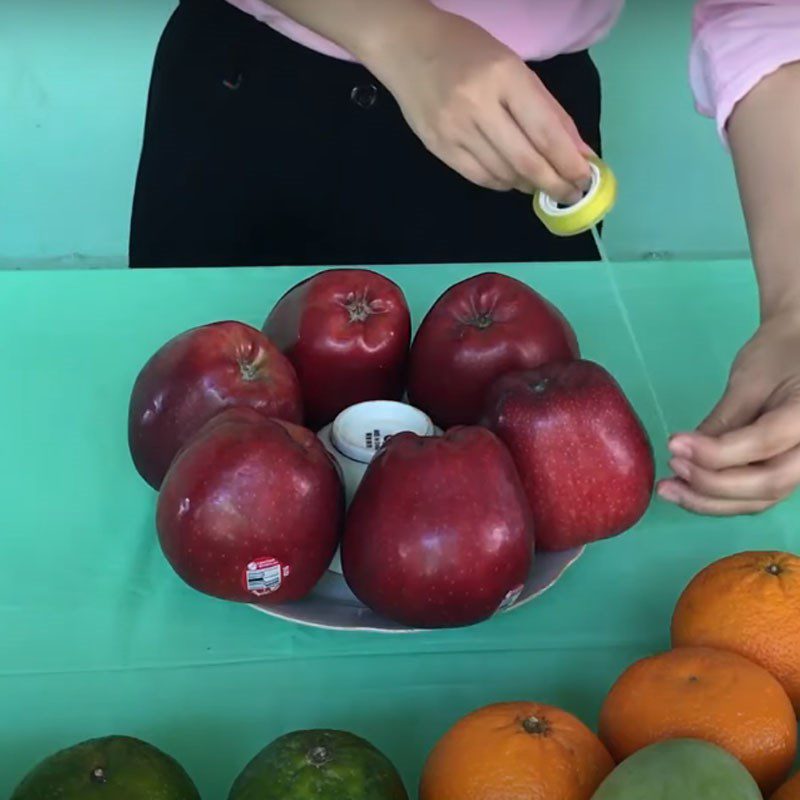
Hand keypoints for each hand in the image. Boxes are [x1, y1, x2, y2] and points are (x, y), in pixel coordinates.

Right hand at [364, 9, 592, 199]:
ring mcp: (455, 130)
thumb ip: (548, 111)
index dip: (569, 163)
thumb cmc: (468, 50)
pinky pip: (479, 177)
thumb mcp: (515, 67)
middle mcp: (478, 105)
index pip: (546, 132)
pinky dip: (503, 184)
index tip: (585, 180)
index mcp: (504, 76)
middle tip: (569, 196)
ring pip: (503, 174)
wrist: (407, 48)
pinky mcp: (438, 147)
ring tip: (541, 184)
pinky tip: (513, 180)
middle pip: (526, 161)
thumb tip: (579, 152)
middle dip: (554, 184)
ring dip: (529, 185)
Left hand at [658, 311, 799, 514]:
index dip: (716, 452)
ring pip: (760, 499)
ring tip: (668, 489)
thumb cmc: (777, 358)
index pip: (763, 445)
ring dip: (711, 501)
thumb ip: (723, 422)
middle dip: (712, 484)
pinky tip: (685, 489)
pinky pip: (756, 496)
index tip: (674, 444)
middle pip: (767, 484)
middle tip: (672, 467)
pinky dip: (720, 499)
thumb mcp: (748, 383)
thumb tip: (685, 455)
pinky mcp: (787, 474)